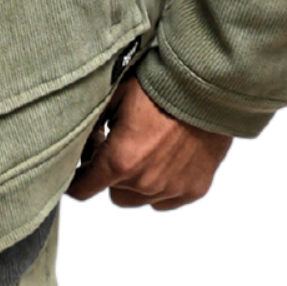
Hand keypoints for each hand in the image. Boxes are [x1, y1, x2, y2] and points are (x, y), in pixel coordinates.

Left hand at [67, 74, 232, 211]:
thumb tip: (80, 137)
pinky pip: (169, 198)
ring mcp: (171, 190)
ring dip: (138, 181)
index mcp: (119, 161)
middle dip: (112, 173)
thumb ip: (93, 123)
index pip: (83, 188)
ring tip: (147, 152)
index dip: (78, 178)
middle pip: (113, 192)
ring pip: (141, 198)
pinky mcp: (194, 189)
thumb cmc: (163, 87)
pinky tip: (168, 160)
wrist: (208, 88)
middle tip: (120, 148)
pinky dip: (165, 184)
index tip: (80, 170)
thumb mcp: (116, 95)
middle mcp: (144, 183)